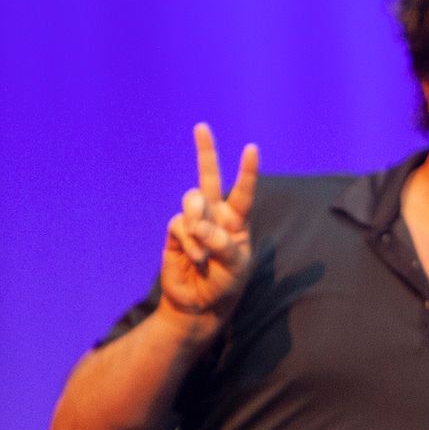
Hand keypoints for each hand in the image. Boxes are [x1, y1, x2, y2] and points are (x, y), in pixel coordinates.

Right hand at [160, 123, 258, 337]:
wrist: (198, 303)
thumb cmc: (225, 285)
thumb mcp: (234, 267)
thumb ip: (222, 243)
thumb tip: (199, 224)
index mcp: (237, 222)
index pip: (243, 192)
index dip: (247, 171)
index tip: (252, 148)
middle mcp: (215, 216)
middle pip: (208, 177)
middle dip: (206, 151)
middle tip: (201, 126)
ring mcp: (193, 221)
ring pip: (192, 202)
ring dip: (198, 225)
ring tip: (204, 252)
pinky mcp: (176, 230)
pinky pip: (180, 224)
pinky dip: (189, 243)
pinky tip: (195, 259)